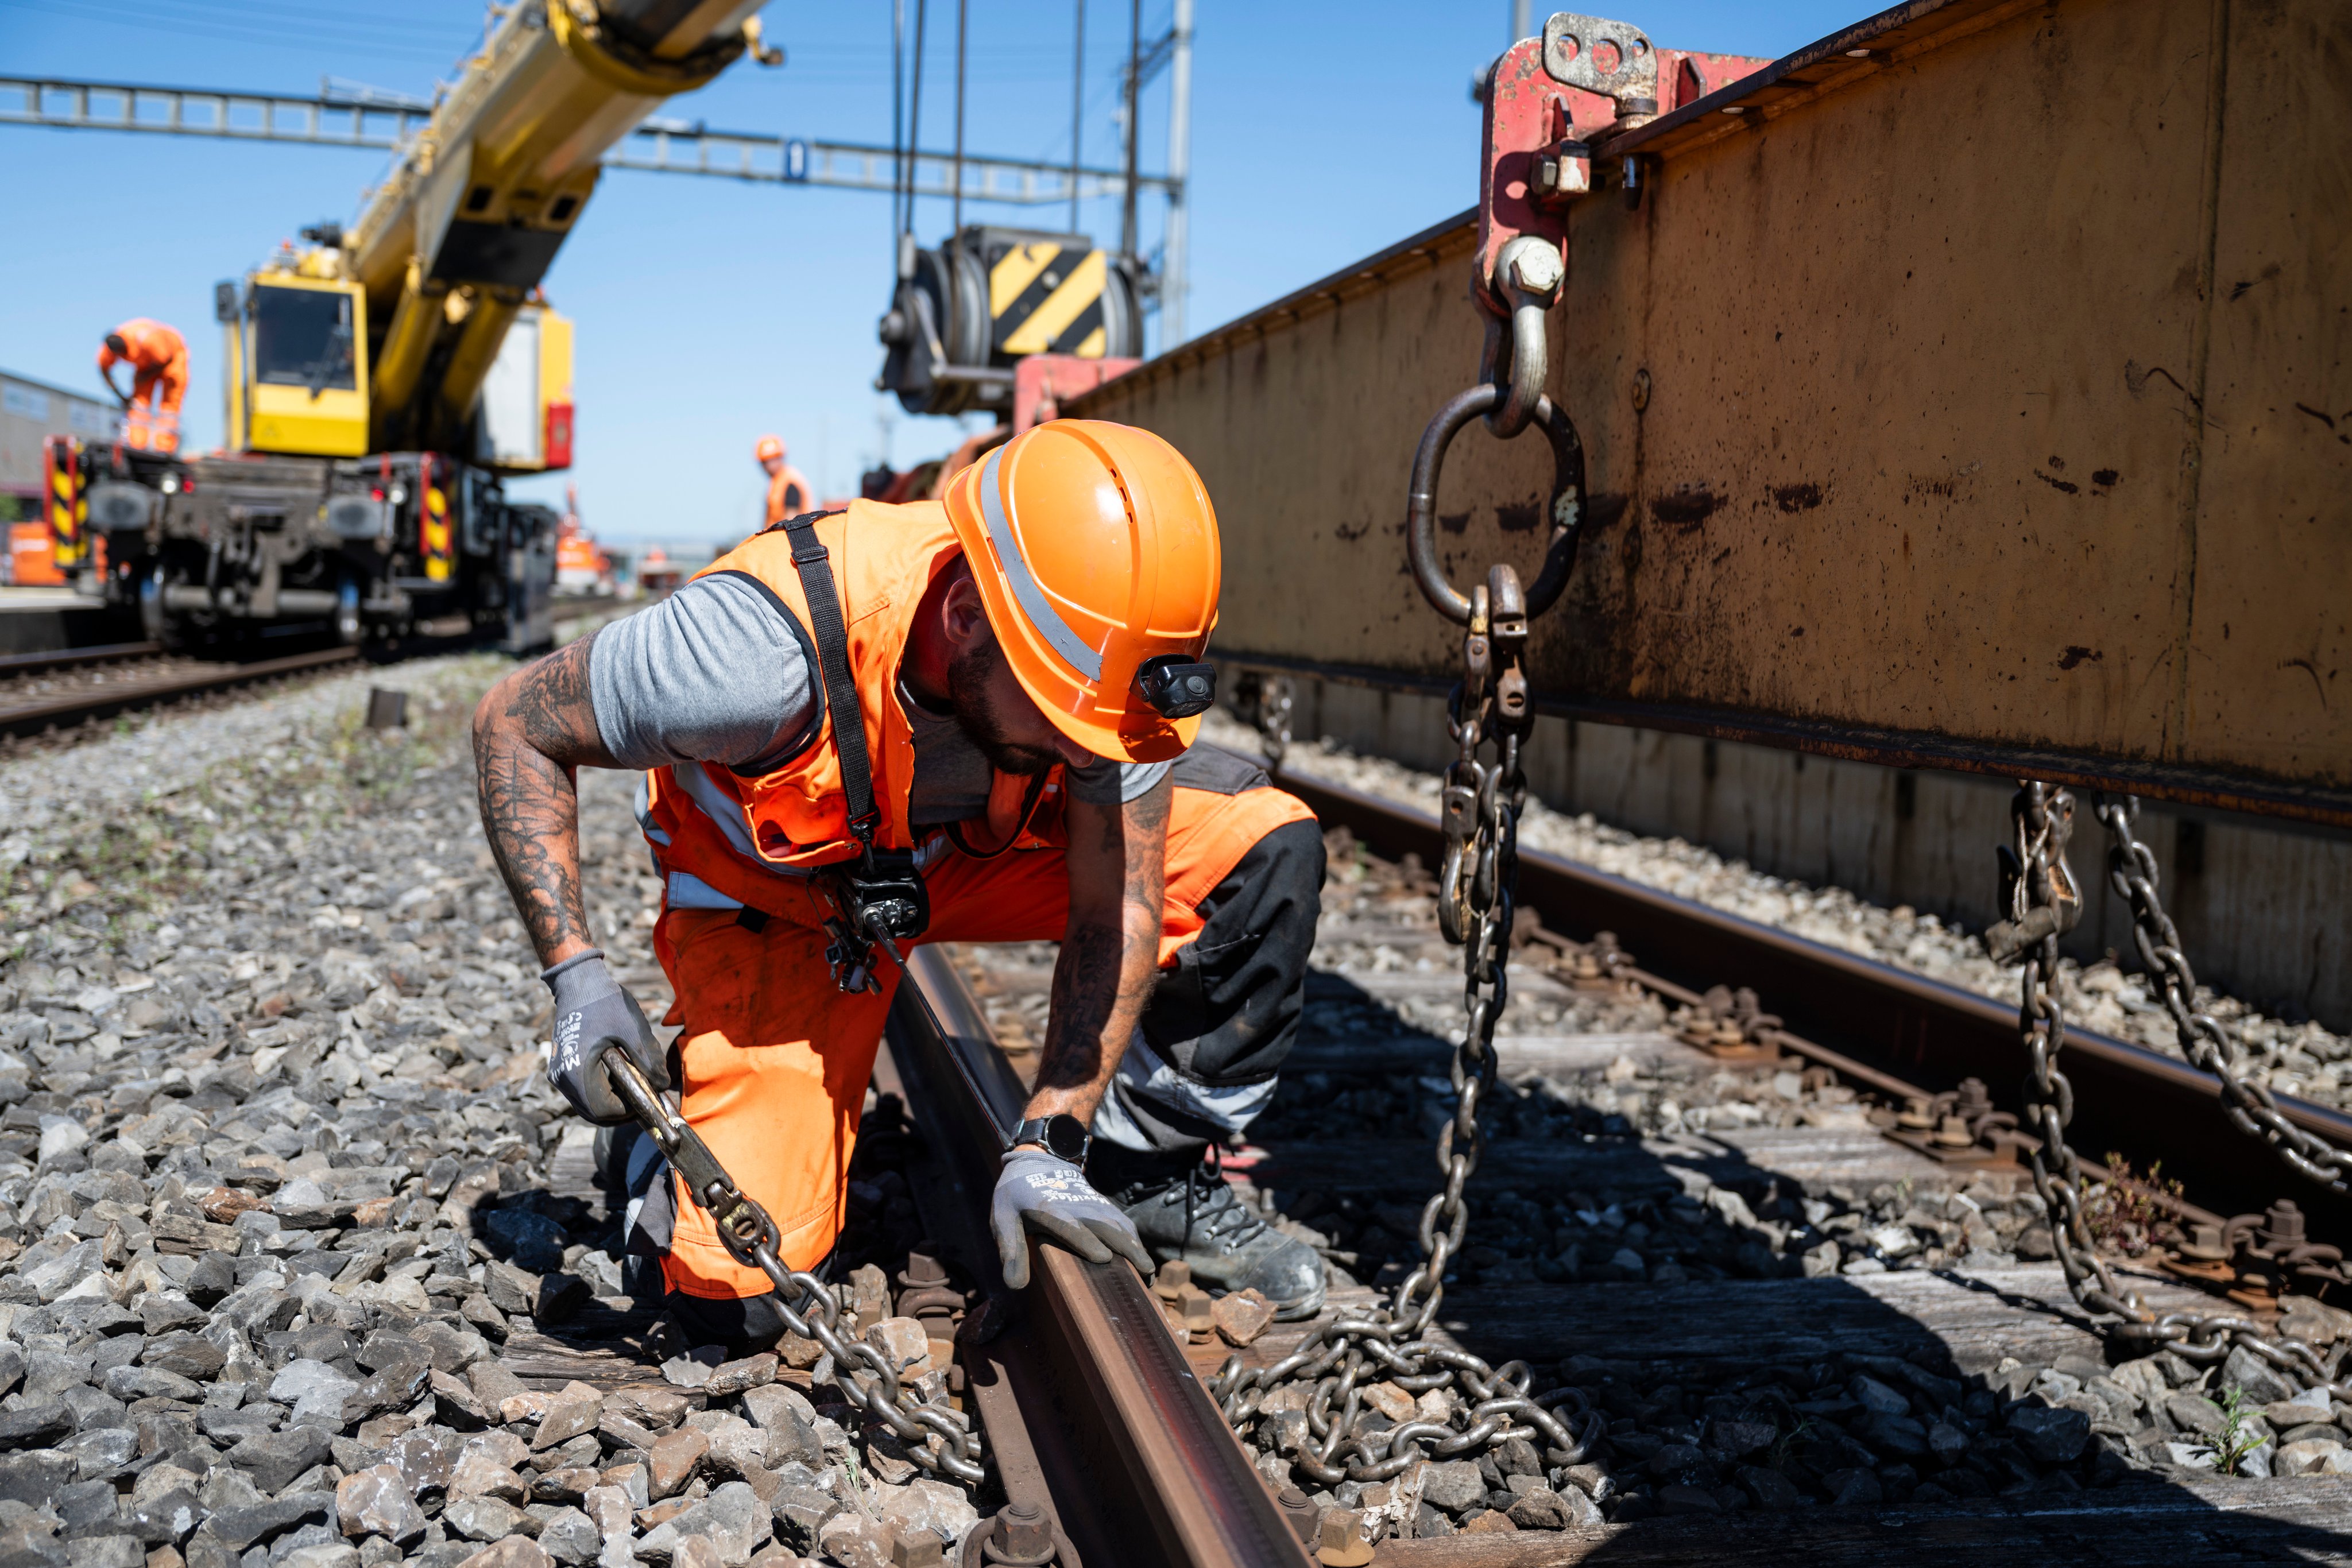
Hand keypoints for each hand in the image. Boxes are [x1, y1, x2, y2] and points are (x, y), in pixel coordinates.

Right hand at [541, 949, 667, 1124]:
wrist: (578, 980)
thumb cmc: (605, 1001)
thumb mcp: (632, 1029)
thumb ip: (648, 1060)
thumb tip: (664, 1085)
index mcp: (576, 1072)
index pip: (603, 1111)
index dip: (628, 1110)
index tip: (647, 1099)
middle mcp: (561, 1078)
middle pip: (593, 1113)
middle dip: (620, 1110)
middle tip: (642, 1098)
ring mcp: (558, 1073)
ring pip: (586, 1103)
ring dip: (610, 1101)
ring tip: (632, 1084)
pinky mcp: (560, 1066)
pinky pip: (581, 1090)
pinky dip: (600, 1090)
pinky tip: (616, 1075)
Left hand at [989, 1147, 1153, 1288]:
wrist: (1037, 1162)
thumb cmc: (1016, 1197)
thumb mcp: (1003, 1219)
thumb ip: (1010, 1250)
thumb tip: (1015, 1286)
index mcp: (1048, 1208)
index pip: (1069, 1225)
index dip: (1085, 1240)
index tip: (1103, 1257)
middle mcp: (1075, 1205)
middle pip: (1105, 1224)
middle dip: (1125, 1246)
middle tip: (1143, 1271)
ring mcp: (1092, 1204)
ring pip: (1118, 1223)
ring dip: (1135, 1245)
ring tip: (1148, 1270)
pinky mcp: (1102, 1205)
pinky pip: (1122, 1221)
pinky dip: (1135, 1239)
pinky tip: (1143, 1257)